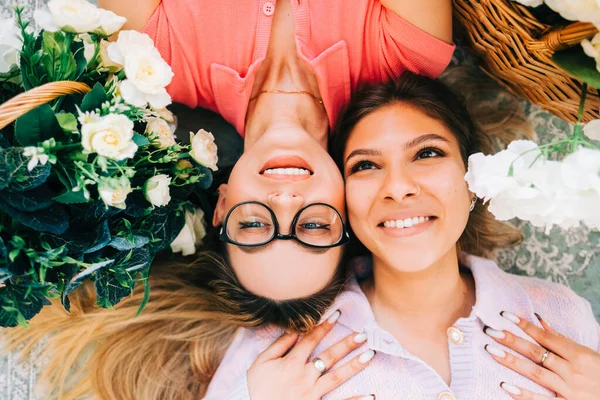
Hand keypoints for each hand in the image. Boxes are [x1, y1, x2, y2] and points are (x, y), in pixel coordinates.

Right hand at [247, 311, 375, 399]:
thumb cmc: (253, 387)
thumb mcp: (261, 362)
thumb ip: (279, 345)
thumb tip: (296, 329)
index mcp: (291, 363)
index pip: (311, 339)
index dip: (324, 326)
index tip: (338, 314)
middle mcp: (304, 377)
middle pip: (329, 357)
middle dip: (347, 344)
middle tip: (364, 334)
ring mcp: (311, 394)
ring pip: (336, 378)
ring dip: (354, 366)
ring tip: (370, 355)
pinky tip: (369, 395)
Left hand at [483, 311, 599, 399]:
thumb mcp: (586, 353)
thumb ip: (561, 338)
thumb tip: (538, 319)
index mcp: (578, 354)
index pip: (545, 337)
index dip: (524, 325)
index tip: (503, 315)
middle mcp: (572, 370)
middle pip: (537, 353)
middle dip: (512, 341)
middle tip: (491, 331)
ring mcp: (569, 390)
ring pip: (536, 373)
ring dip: (512, 362)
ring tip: (492, 351)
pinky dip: (524, 394)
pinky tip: (506, 386)